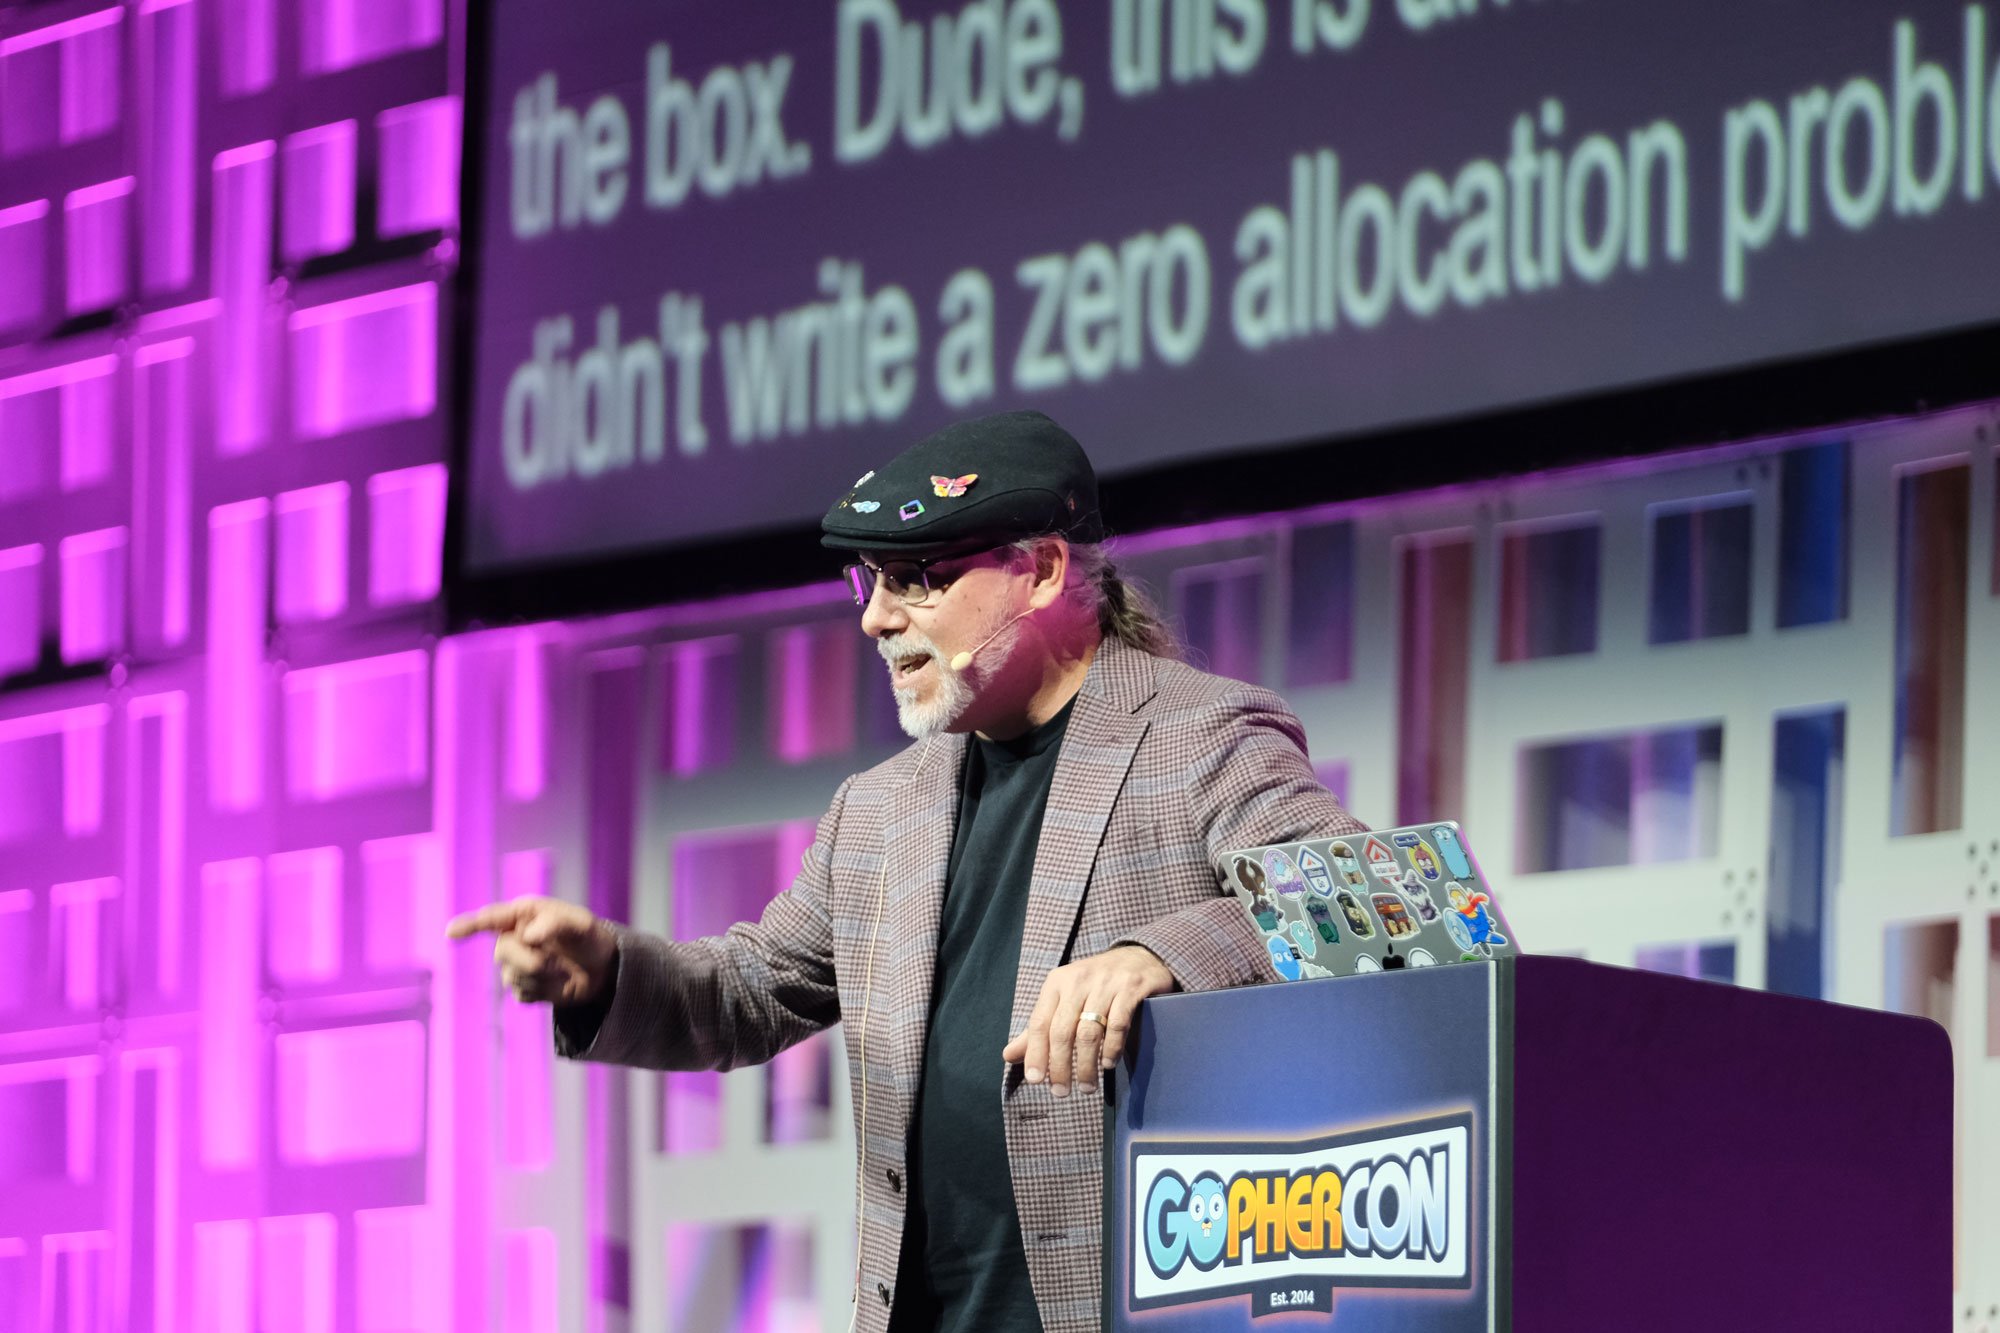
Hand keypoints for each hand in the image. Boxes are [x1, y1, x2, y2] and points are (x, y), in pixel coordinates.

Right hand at [445, 897, 618, 1004]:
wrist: (602, 968)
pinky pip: (522, 994)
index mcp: (522, 915)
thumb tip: (527, 934)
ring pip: (512, 976)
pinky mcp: (523, 988)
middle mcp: (513, 938)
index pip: (490, 919)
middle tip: (557, 961)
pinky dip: (544, 991)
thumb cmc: (588, 937)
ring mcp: (515, 965)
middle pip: (502, 952)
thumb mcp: (581, 924)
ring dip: (542, 976)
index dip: (469, 925)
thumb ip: (556, 923)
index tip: (450, 932)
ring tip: (563, 968)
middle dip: (530, 959)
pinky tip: (558, 983)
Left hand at [1000, 945, 1174, 1097]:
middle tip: (1061, 1091)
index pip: (1040, 1023)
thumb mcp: (1064, 998)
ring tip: (1088, 1086)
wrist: (1140, 956)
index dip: (1035, 1053)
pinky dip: (1111, 1049)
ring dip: (1086, 1065)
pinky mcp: (1130, 988)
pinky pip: (1117, 1025)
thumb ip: (1040, 1028)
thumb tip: (1009, 1055)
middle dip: (1060, 1066)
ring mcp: (1105, 983)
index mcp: (1056, 982)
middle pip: (1062, 1031)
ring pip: (1089, 1032)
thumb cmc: (1096, 984)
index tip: (1035, 1080)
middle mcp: (1078, 980)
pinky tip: (1108, 1064)